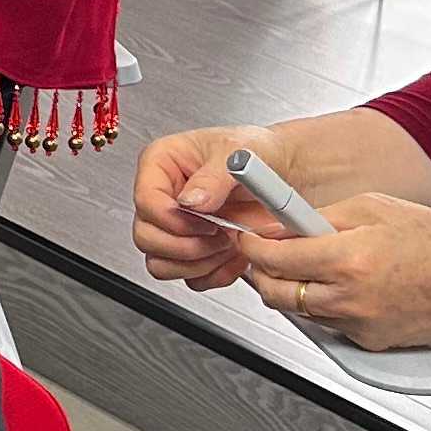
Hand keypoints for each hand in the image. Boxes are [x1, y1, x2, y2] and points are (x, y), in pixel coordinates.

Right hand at [133, 126, 295, 291]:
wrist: (285, 172)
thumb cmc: (258, 151)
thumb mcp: (238, 152)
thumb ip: (212, 177)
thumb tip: (191, 200)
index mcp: (161, 164)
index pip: (145, 201)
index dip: (173, 219)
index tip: (206, 222)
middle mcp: (163, 197)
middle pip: (146, 237)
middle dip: (186, 246)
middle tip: (219, 236)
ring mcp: (175, 227)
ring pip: (161, 264)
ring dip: (198, 263)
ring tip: (228, 244)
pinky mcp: (193, 250)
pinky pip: (190, 278)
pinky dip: (215, 274)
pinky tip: (235, 255)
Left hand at [234, 196, 430, 352]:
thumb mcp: (373, 208)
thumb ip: (319, 217)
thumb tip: (280, 224)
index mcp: (348, 258)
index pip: (274, 258)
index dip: (251, 245)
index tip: (246, 236)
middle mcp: (349, 298)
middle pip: (274, 292)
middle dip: (261, 271)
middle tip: (265, 253)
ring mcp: (358, 325)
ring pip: (298, 310)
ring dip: (291, 288)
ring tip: (310, 264)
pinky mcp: (368, 344)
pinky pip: (328, 324)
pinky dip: (323, 305)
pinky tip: (343, 285)